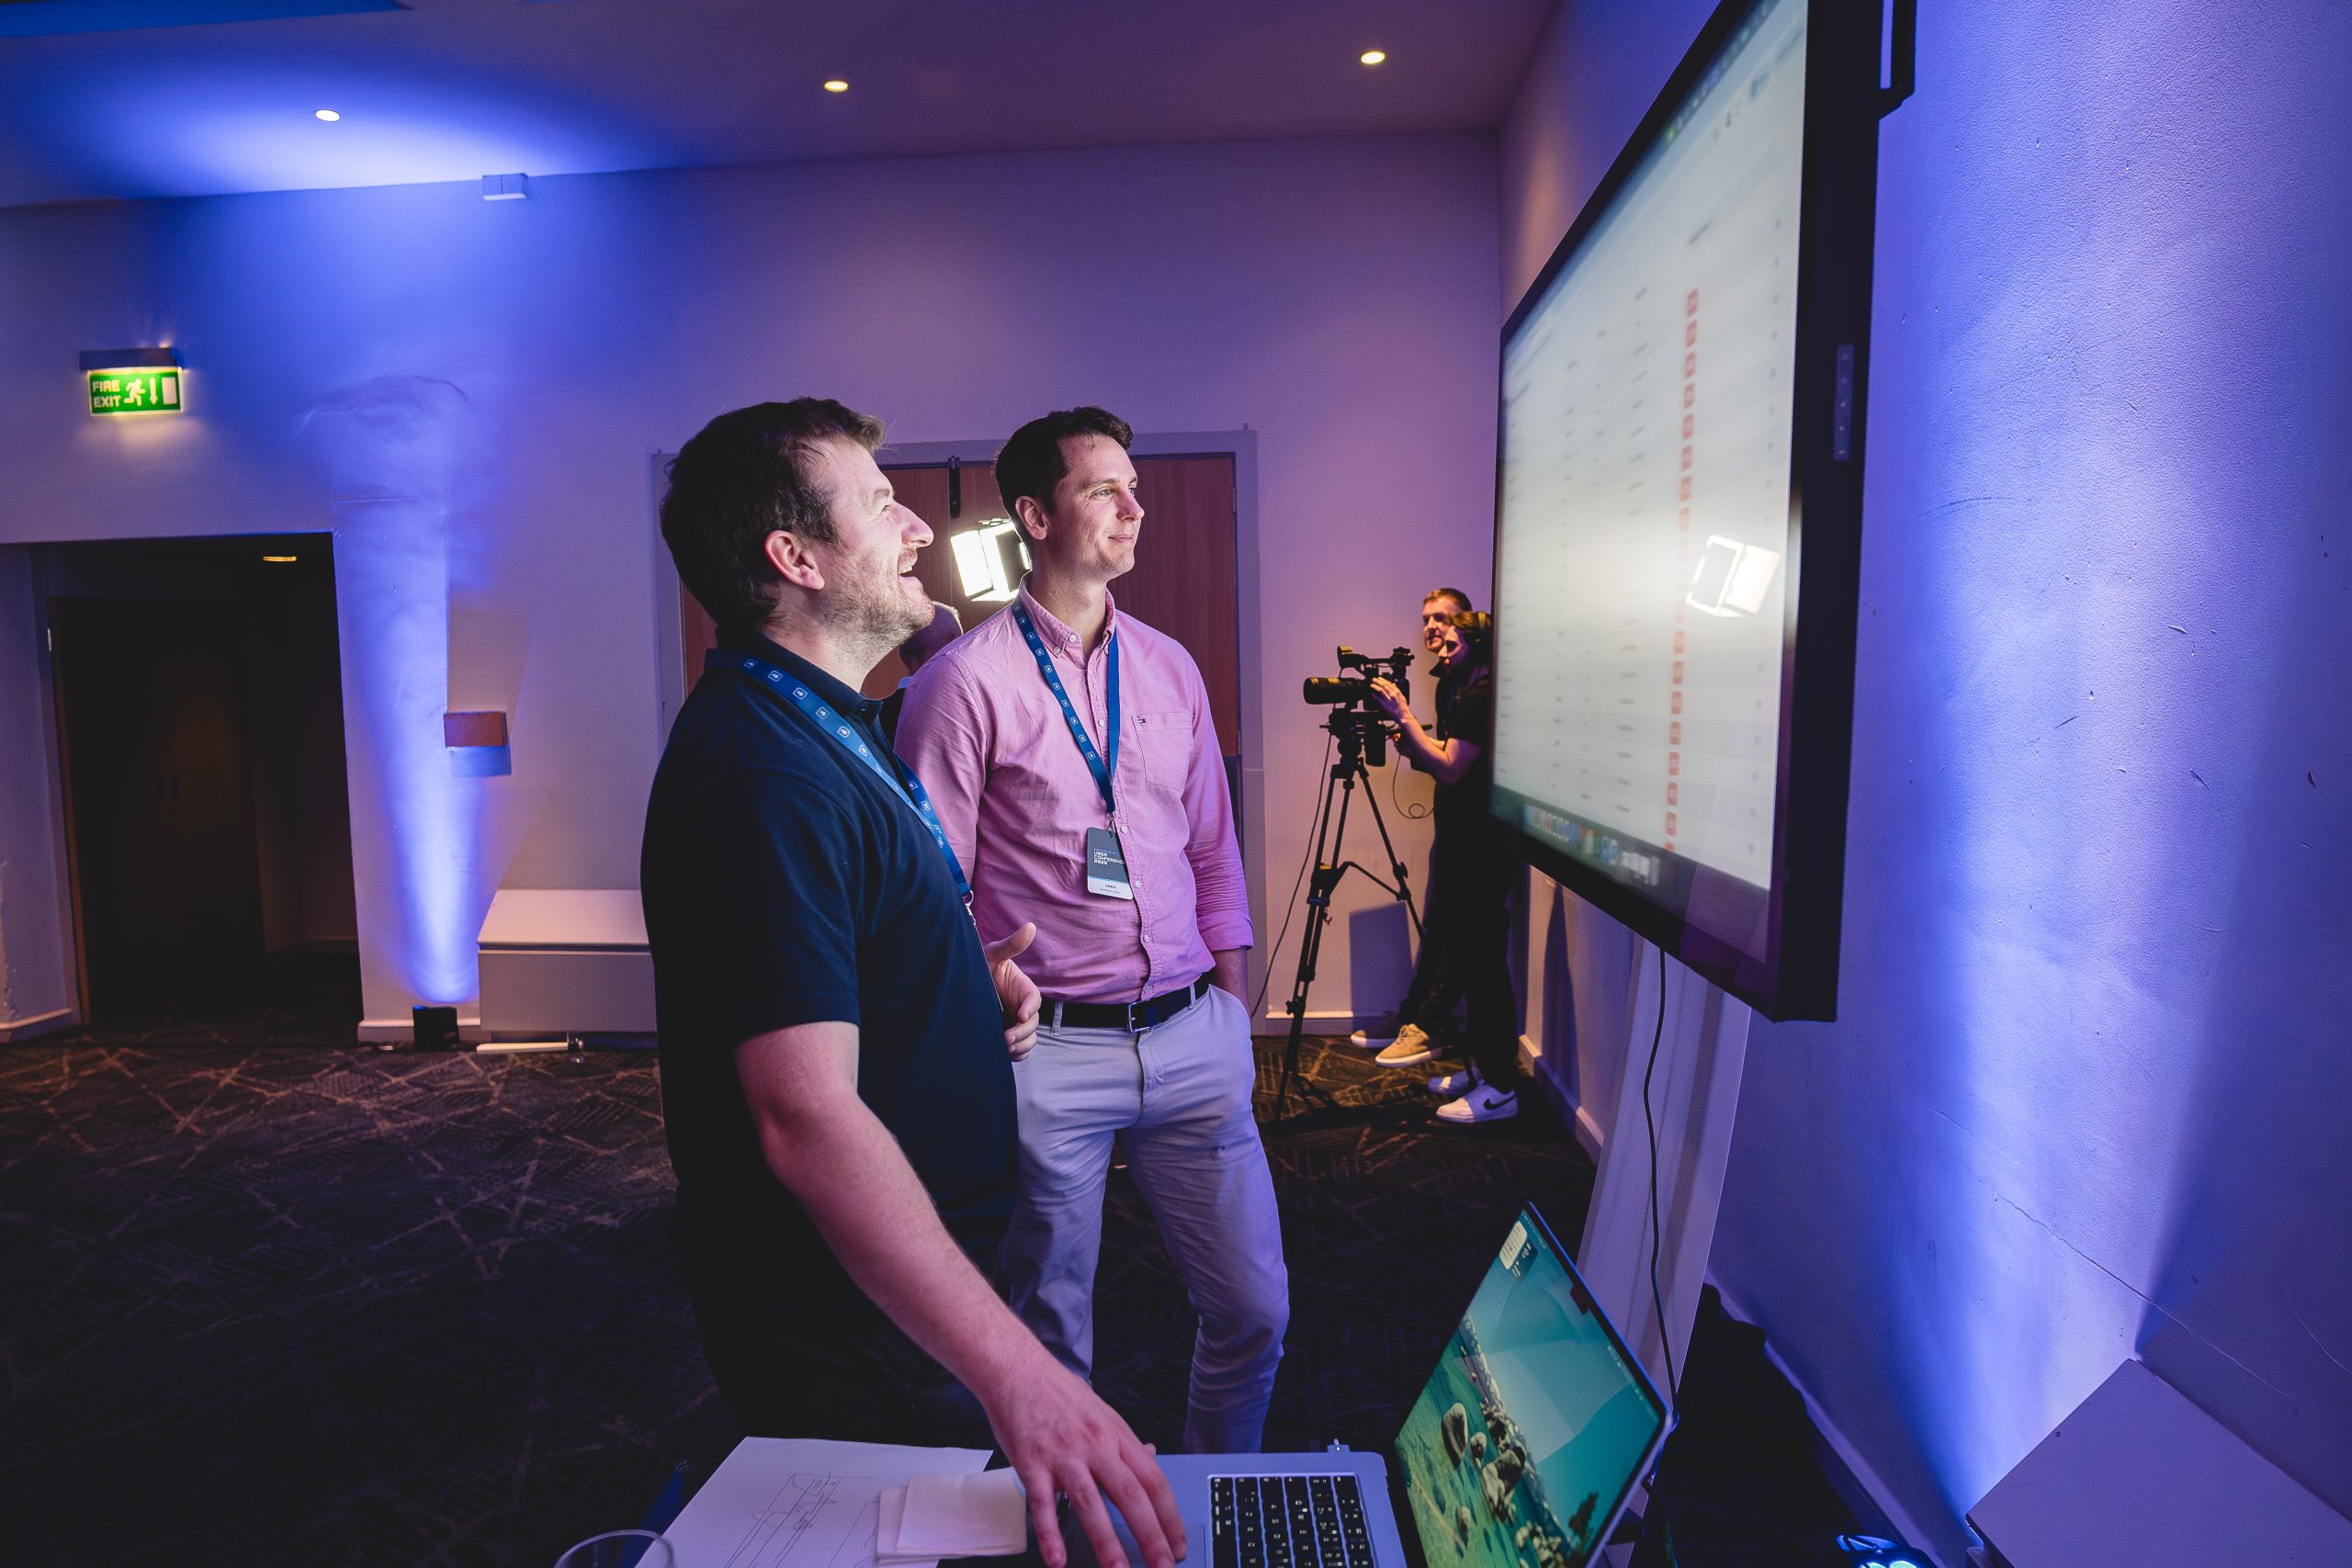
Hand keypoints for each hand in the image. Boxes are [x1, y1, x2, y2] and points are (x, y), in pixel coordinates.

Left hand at [984, 922, 1042, 1061]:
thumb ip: (1010, 946)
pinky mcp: (1009, 1036)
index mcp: (1023, 989)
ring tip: (1005, 1047)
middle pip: (1033, 1024)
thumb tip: (1031, 927)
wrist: (961, 985)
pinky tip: (1005, 1053)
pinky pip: (1021, 1050)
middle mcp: (1023, 1008)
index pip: (1034, 1000)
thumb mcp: (992, 955)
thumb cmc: (978, 966)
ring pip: (1029, 1040)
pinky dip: (1017, 1054)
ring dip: (1021, 1045)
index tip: (1019, 1015)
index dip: (1030, 1008)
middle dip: (1022, 1033)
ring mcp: (1016, 1024)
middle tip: (1006, 1037)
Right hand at [985, 1354, 1186, 1567]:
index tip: (1178, 1544)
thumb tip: (1151, 1454)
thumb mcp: (1102, 1412)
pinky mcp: (1031, 1463)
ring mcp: (1063, 1455)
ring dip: (1107, 1542)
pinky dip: (1050, 1533)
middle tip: (1163, 1566)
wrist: (1017, 1370)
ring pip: (1091, 1502)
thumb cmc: (1059, 1392)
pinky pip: (1042, 1503)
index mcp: (1116, 1434)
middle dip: (1150, 1536)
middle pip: (1130, 1494)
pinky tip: (1058, 1559)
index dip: (1169, 1516)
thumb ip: (1124, 1440)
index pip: (1153, 1480)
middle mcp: (1095, 1445)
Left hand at [1367, 677, 1405, 721]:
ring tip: (1372, 685)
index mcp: (1397, 692)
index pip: (1389, 684)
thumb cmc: (1403, 708)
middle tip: (1374, 679)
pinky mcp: (1385, 705)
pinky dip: (1374, 696)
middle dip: (1378, 681)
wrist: (1403, 715)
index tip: (1380, 678)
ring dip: (1375, 687)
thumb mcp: (1402, 697)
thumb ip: (1397, 690)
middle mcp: (1393, 695)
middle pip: (1384, 686)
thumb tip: (1393, 684)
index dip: (1383, 680)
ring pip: (1381, 690)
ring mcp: (1388, 700)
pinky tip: (1372, 694)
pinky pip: (1378, 699)